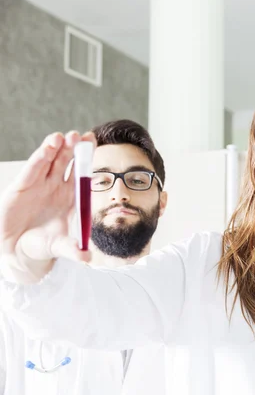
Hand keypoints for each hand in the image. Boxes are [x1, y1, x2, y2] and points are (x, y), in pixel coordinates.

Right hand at [0, 131, 95, 283]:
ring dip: (58, 147)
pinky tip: (48, 147)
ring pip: (51, 160)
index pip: (84, 172)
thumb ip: (73, 250)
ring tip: (64, 137)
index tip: (95, 142)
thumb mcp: (61, 247)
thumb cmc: (45, 246)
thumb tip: (87, 259)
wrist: (19, 250)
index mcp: (74, 197)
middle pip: (69, 161)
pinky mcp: (23, 185)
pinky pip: (34, 168)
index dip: (88, 157)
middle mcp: (59, 186)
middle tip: (84, 135)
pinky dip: (41, 157)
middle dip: (76, 148)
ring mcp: (41, 184)